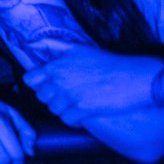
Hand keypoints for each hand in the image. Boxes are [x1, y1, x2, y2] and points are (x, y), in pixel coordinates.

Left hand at [25, 44, 160, 123]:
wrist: (133, 78)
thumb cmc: (107, 62)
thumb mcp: (77, 49)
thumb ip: (53, 46)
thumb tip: (32, 44)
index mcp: (56, 66)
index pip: (30, 79)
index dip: (38, 83)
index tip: (47, 85)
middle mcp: (59, 81)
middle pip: (42, 96)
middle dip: (52, 96)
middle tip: (66, 95)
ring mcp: (70, 96)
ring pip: (53, 109)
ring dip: (63, 108)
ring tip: (76, 103)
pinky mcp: (82, 109)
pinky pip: (67, 120)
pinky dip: (73, 119)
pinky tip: (81, 114)